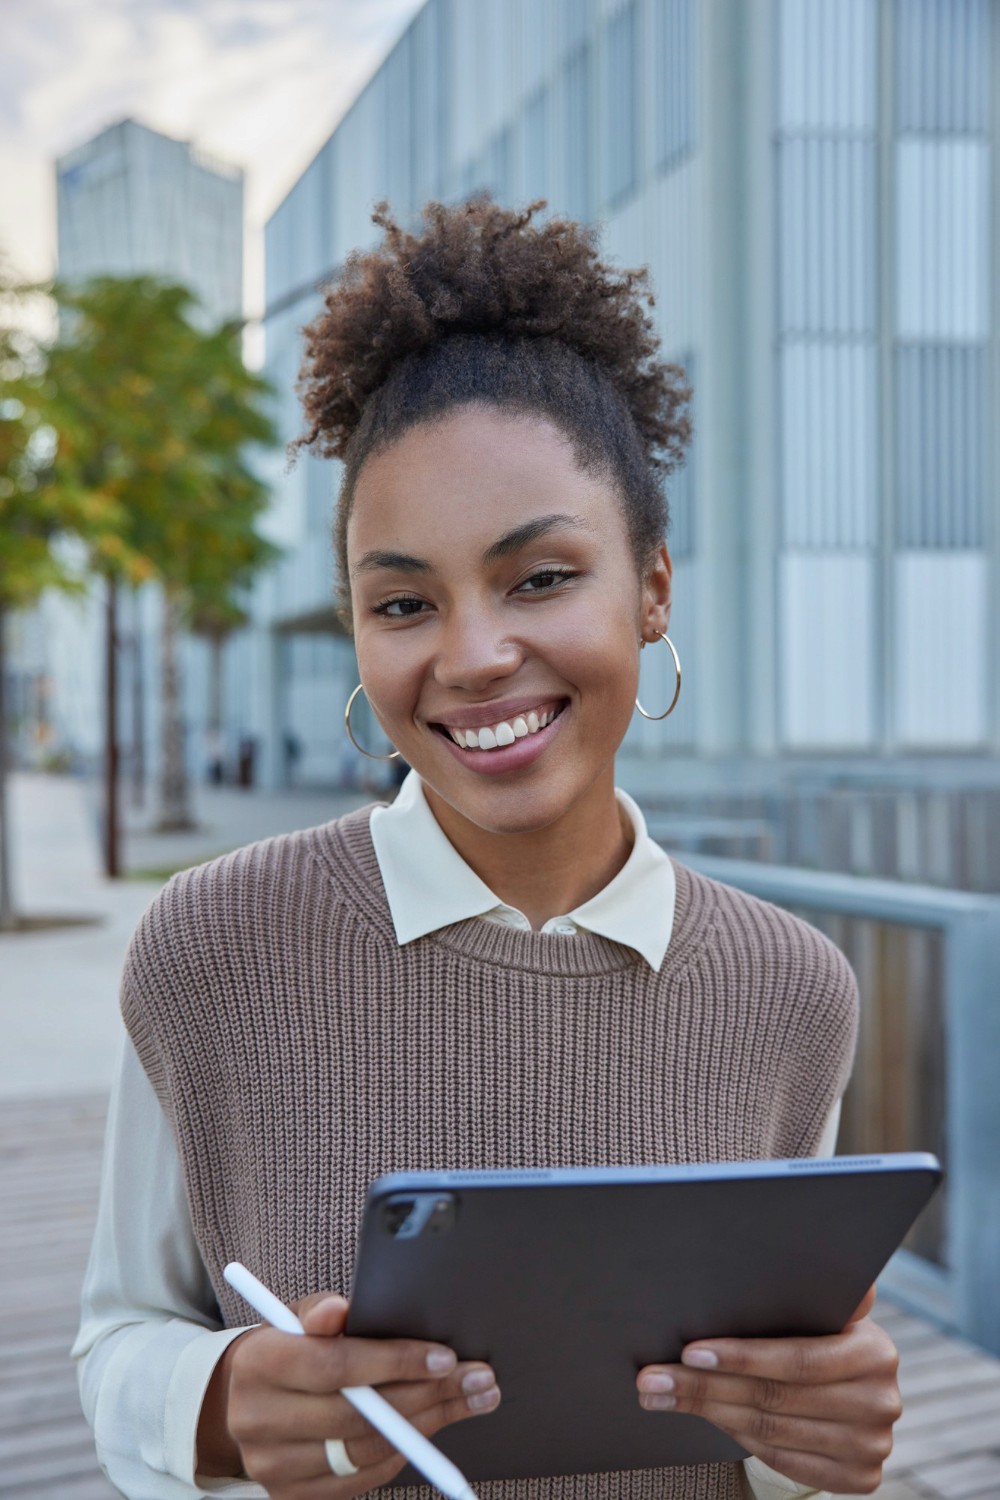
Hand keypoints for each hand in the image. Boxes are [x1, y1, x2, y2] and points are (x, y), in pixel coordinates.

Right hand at [200, 1293, 500, 1496]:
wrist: (241, 1399)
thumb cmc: (286, 1346)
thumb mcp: (297, 1316)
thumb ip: (322, 1312)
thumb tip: (339, 1310)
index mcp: (259, 1363)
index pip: (335, 1365)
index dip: (394, 1361)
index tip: (445, 1356)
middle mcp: (257, 1421)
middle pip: (357, 1416)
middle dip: (428, 1395)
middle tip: (477, 1378)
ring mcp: (272, 1466)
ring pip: (365, 1452)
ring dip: (428, 1425)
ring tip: (470, 1399)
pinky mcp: (290, 1495)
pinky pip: (361, 1480)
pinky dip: (402, 1452)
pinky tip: (431, 1426)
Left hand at [635, 1286, 901, 1494]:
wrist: (850, 1387)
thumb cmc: (816, 1332)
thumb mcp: (817, 1308)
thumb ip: (804, 1287)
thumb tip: (763, 1250)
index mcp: (874, 1349)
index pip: (798, 1359)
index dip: (741, 1356)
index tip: (690, 1351)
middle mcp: (882, 1399)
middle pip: (775, 1397)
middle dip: (704, 1387)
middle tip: (652, 1379)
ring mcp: (873, 1443)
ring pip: (771, 1429)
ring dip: (709, 1412)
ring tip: (660, 1396)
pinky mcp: (862, 1477)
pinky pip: (783, 1459)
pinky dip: (738, 1437)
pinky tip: (704, 1417)